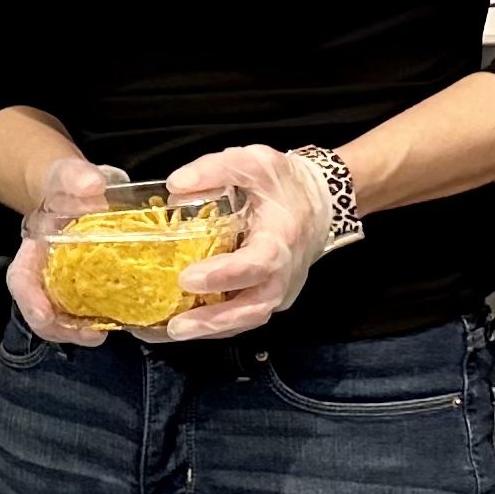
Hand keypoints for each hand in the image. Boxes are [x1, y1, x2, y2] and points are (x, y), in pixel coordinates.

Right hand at [8, 160, 131, 345]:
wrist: (79, 190)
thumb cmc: (68, 184)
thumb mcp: (68, 175)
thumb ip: (75, 176)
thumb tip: (92, 185)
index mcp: (32, 251)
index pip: (21, 280)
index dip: (29, 301)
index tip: (44, 315)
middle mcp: (45, 274)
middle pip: (42, 311)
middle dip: (61, 329)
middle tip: (90, 335)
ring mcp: (66, 285)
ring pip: (65, 318)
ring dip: (81, 332)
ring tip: (105, 334)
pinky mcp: (90, 288)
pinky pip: (92, 311)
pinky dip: (105, 319)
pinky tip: (126, 321)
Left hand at [149, 144, 348, 342]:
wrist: (320, 202)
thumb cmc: (284, 183)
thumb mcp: (254, 162)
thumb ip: (215, 169)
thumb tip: (175, 186)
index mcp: (280, 239)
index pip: (255, 265)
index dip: (223, 275)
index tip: (187, 278)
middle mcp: (283, 273)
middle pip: (252, 308)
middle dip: (213, 320)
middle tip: (176, 326)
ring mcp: (279, 290)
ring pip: (247, 319)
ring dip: (211, 328)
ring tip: (174, 331)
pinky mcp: (271, 298)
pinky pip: (244, 317)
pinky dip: (216, 325)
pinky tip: (186, 325)